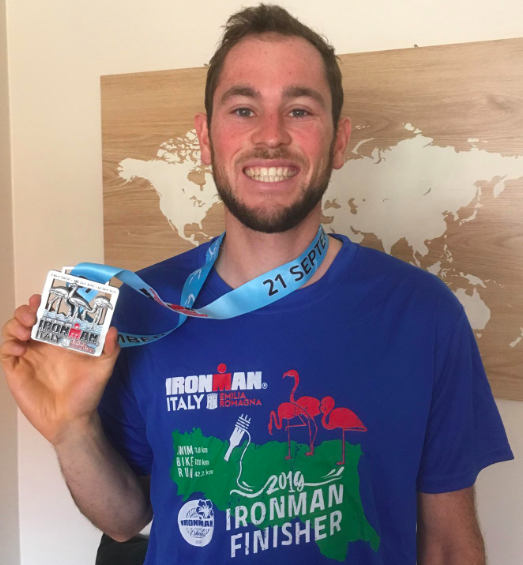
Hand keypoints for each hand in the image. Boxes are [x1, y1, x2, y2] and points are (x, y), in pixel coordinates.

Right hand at [1, 294, 119, 445]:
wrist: (71, 419)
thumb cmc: (87, 392)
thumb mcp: (103, 368)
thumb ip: (109, 349)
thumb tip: (113, 328)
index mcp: (62, 338)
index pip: (50, 313)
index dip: (45, 302)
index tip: (45, 296)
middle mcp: (43, 343)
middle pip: (27, 317)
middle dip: (27, 310)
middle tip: (34, 313)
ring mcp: (28, 355)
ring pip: (13, 329)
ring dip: (16, 323)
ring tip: (27, 329)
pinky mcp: (16, 369)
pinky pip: (6, 351)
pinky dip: (9, 345)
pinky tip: (21, 349)